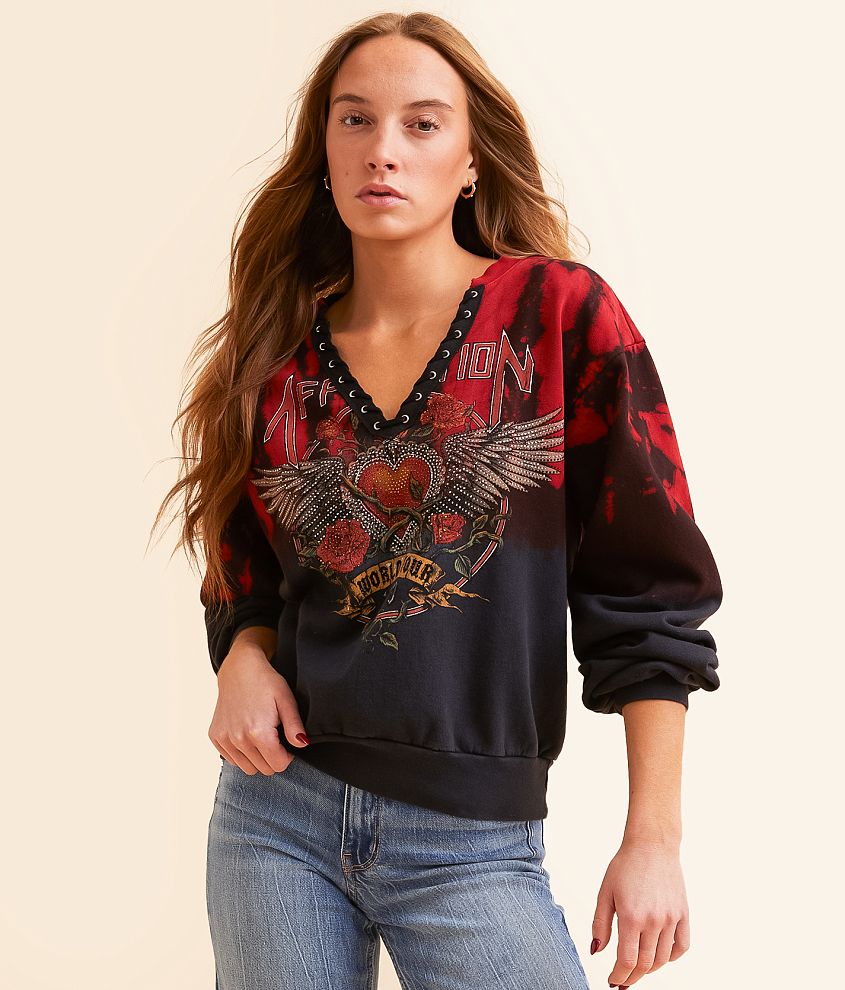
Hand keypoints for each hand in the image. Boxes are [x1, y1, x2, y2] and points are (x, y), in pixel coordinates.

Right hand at [209, 643, 309, 774]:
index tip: (286, 741)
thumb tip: (302, 745)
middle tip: (275, 736)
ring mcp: (224, 739)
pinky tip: (246, 734)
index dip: (288, 755)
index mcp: (259, 733)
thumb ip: (295, 726)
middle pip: (264, 769)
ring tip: (261, 735)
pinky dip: (242, 753)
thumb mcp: (286, 700)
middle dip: (273, 757)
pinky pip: (232, 760)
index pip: (279, 765)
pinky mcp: (215, 737)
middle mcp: (239, 739)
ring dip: (257, 758)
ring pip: (248, 768)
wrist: (239, 669)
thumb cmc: (266, 682)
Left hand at [590, 837, 689, 986]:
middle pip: (645, 964)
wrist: (652, 845)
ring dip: (649, 969)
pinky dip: (671, 957)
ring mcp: (671, 918)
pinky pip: (682, 946)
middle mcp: (654, 921)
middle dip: (632, 977)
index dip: (619, 975)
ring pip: (662, 958)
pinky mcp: (683, 914)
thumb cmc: (625, 865)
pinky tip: (660, 956)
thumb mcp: (605, 892)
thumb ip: (600, 924)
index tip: (613, 981)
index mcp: (631, 916)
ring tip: (638, 969)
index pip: (627, 960)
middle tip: (623, 981)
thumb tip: (596, 951)